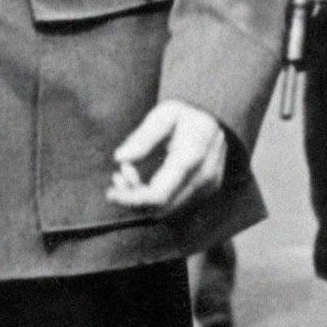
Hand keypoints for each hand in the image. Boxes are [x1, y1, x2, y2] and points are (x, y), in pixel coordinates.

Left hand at [109, 100, 229, 214]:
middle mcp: (203, 178)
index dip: (131, 200)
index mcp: (192, 158)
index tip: (110, 193)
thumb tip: (120, 158)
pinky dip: (155, 201)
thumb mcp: (164, 114)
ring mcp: (207, 188)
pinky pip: (175, 207)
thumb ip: (143, 137)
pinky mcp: (206, 192)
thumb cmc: (186, 114)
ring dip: (143, 201)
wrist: (216, 116)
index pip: (158, 196)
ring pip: (166, 212)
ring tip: (130, 175)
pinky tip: (145, 182)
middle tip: (120, 175)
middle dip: (134, 199)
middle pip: (160, 209)